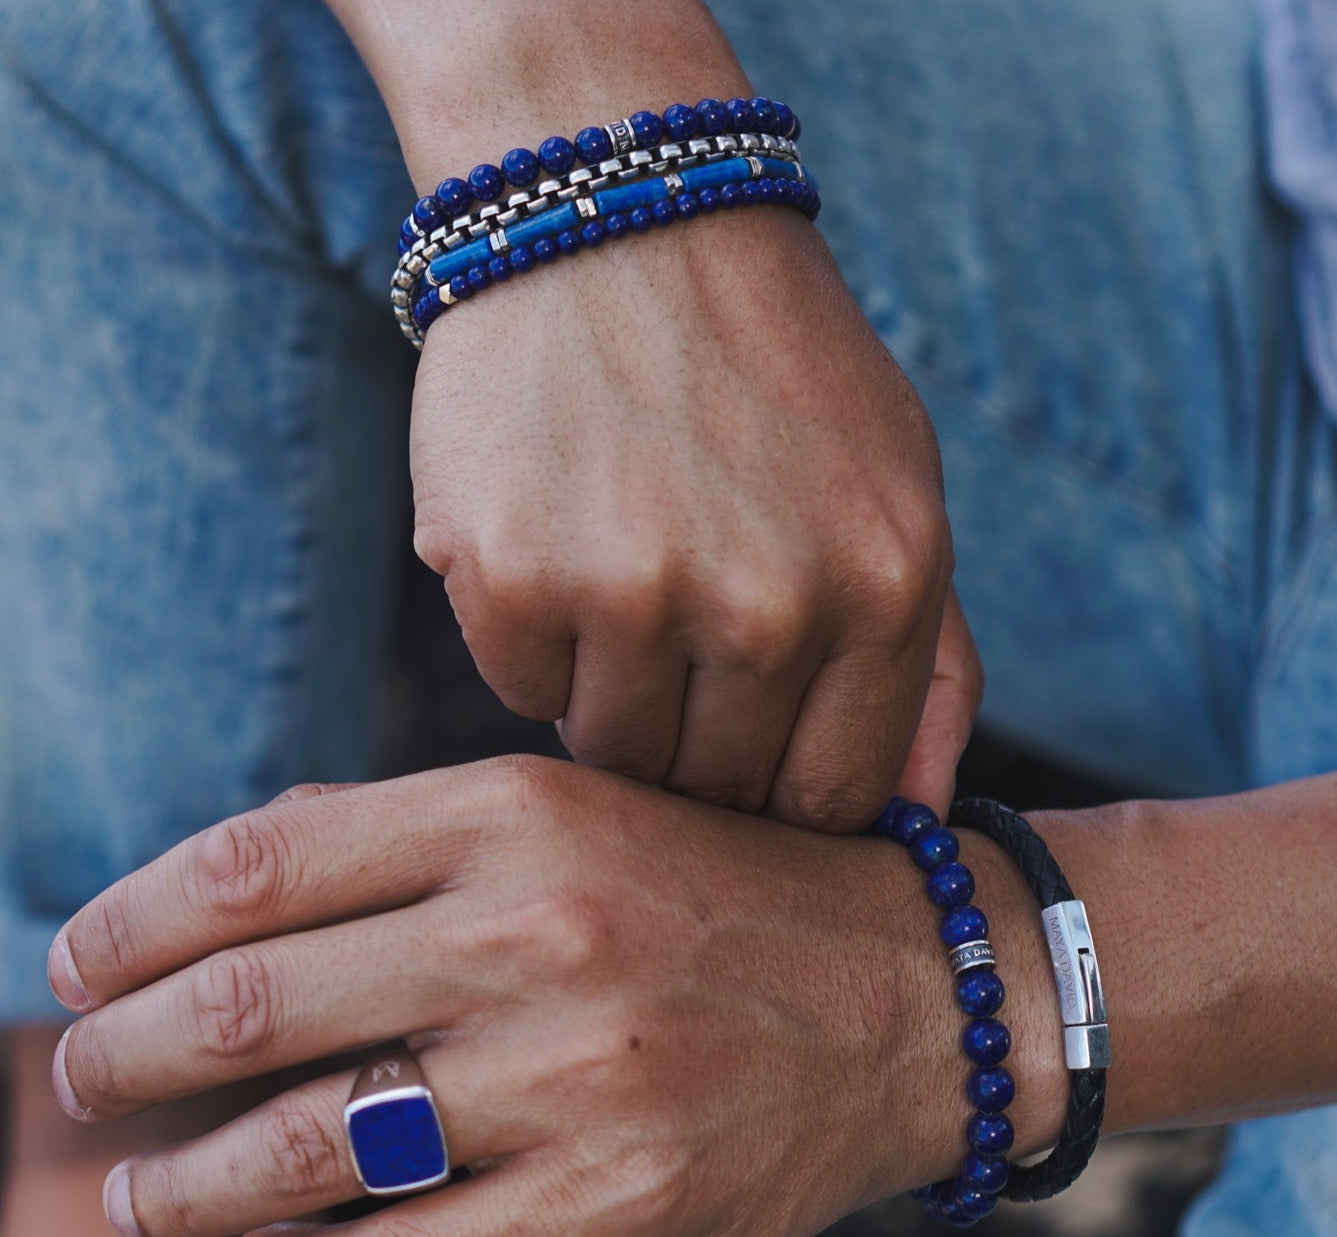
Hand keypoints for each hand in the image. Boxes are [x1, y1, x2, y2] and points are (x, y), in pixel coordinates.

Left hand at [48, 759, 1058, 1236]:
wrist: (908, 989)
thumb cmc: (720, 886)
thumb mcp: (579, 809)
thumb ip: (411, 837)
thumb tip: (230, 882)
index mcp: (516, 809)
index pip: (259, 861)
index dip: (133, 915)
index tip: (74, 958)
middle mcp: (536, 929)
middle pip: (251, 1003)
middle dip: (126, 1052)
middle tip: (82, 1075)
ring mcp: (575, 1073)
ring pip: (308, 1146)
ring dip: (194, 1177)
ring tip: (150, 1185)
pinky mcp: (617, 1198)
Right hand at [412, 211, 975, 828]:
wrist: (623, 217)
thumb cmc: (773, 373)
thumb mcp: (898, 493)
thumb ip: (931, 663)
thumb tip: (928, 813)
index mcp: (884, 588)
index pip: (830, 799)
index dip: (781, 794)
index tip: (749, 751)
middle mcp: (769, 605)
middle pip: (716, 787)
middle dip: (696, 736)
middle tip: (678, 630)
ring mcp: (635, 592)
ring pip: (614, 752)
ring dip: (614, 688)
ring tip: (621, 568)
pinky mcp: (512, 573)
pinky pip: (522, 689)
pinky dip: (535, 639)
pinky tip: (557, 537)